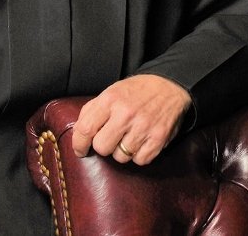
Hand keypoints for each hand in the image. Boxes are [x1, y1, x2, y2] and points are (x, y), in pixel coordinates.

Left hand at [70, 74, 191, 165]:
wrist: (168, 86)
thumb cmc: (136, 91)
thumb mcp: (110, 92)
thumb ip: (92, 110)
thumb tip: (79, 133)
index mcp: (110, 100)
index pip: (85, 129)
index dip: (79, 144)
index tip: (80, 150)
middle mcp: (126, 114)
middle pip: (102, 147)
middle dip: (104, 146)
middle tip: (111, 138)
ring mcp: (143, 127)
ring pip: (121, 157)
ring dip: (122, 151)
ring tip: (128, 137)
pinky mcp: (158, 138)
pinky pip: (140, 160)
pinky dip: (138, 155)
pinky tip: (140, 142)